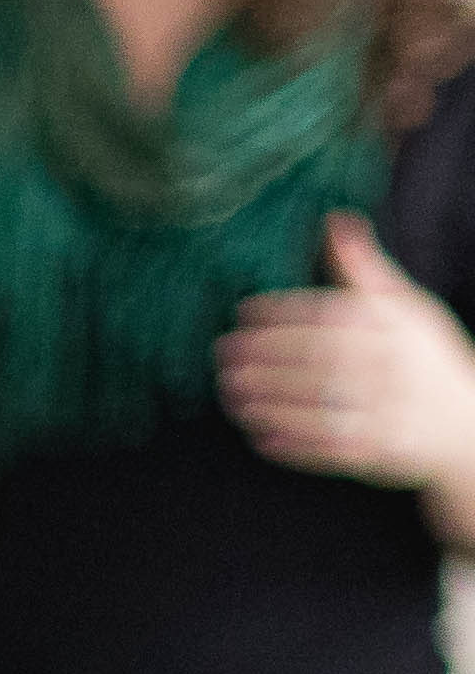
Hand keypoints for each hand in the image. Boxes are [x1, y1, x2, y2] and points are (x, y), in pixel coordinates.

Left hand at [218, 219, 474, 508]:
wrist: (469, 422)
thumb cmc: (427, 358)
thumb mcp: (407, 306)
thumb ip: (365, 270)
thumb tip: (335, 221)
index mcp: (395, 328)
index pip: (332, 315)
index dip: (285, 312)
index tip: (244, 311)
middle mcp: (389, 369)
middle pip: (318, 360)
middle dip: (265, 357)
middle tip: (223, 353)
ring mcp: (383, 414)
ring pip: (316, 405)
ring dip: (267, 400)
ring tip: (228, 392)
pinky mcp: (376, 453)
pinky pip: (326, 449)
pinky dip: (290, 443)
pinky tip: (256, 434)